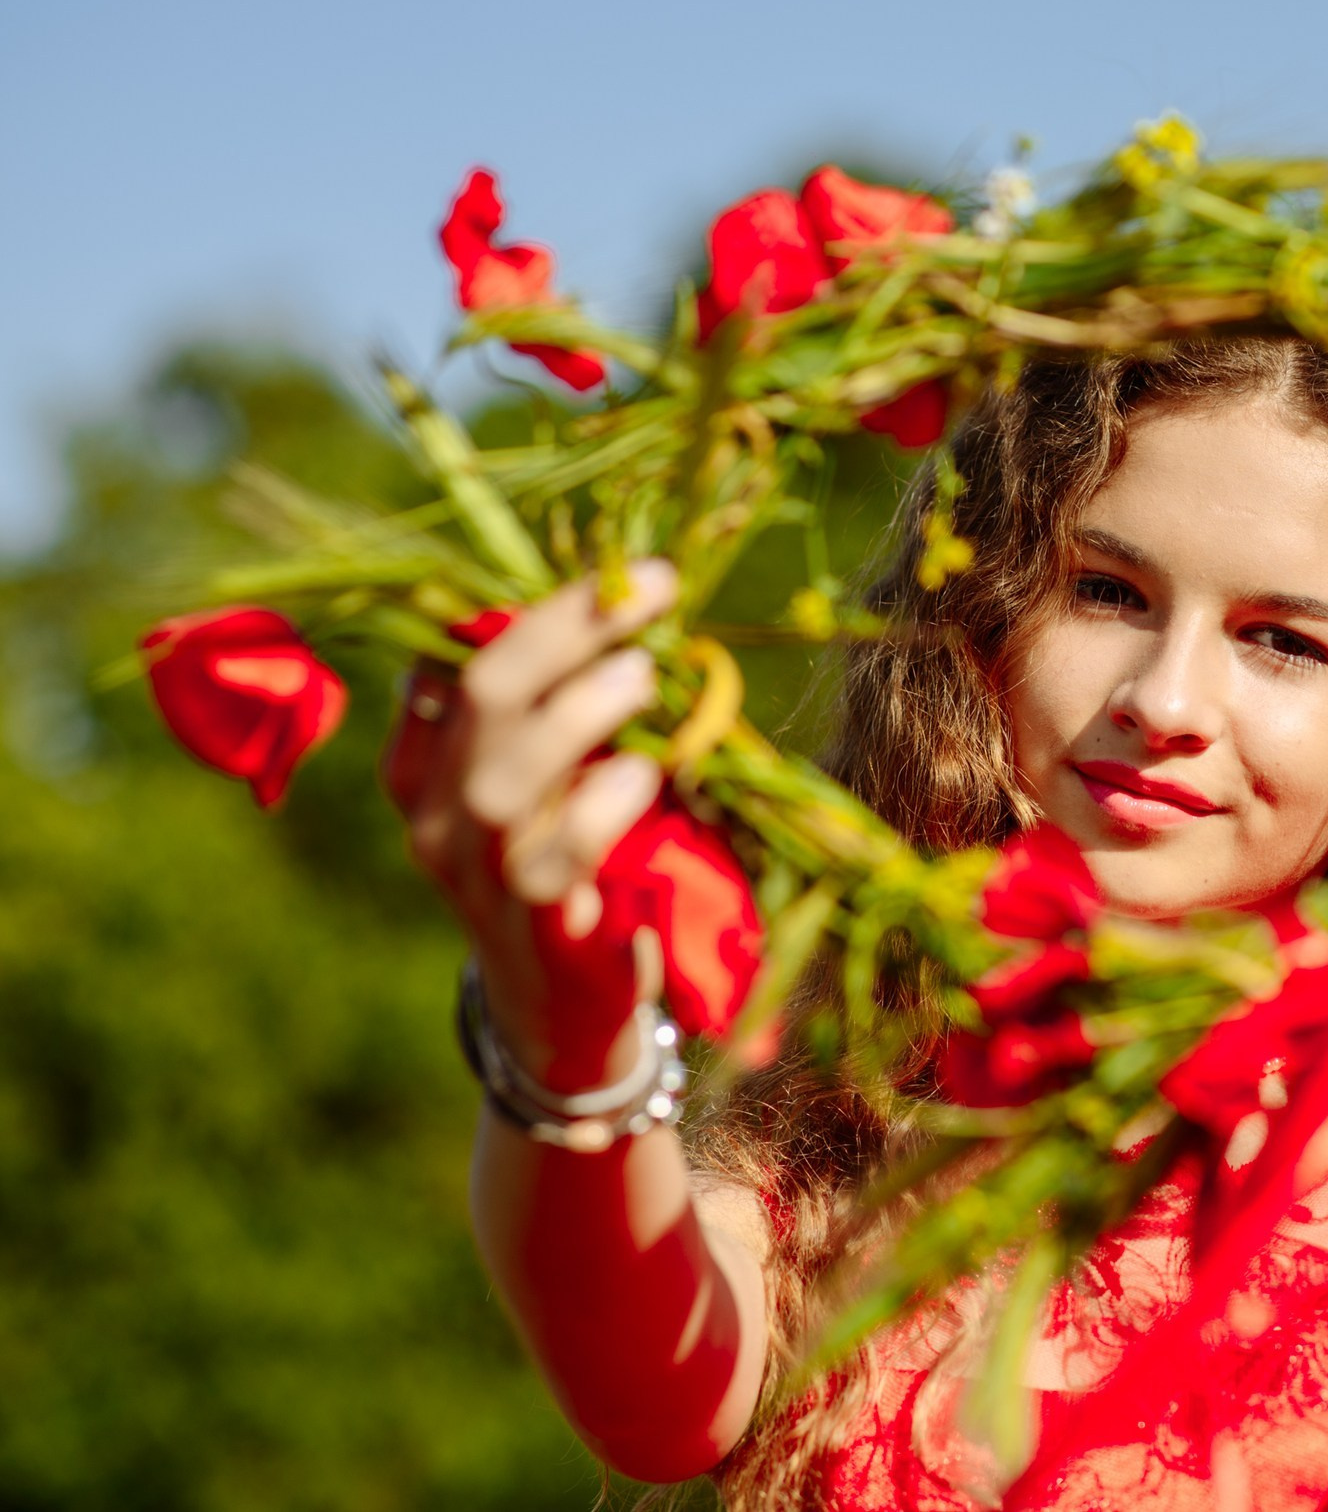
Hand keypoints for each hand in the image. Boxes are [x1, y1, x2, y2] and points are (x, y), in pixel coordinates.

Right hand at [382, 561, 676, 1087]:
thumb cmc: (576, 867)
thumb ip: (567, 710)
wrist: (565, 1008)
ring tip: (645, 674)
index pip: (459, 657)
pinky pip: (553, 858)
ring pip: (503, 777)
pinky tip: (644, 774)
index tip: (621, 568)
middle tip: (650, 592)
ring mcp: (475, 874)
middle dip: (567, 628)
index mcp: (429, 762)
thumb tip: (628, 607)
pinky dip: (601, 806)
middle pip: (481, 695)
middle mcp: (437, 812)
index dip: (536, 604)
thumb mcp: (558, 780)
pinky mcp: (532, 929)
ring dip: (580, 712)